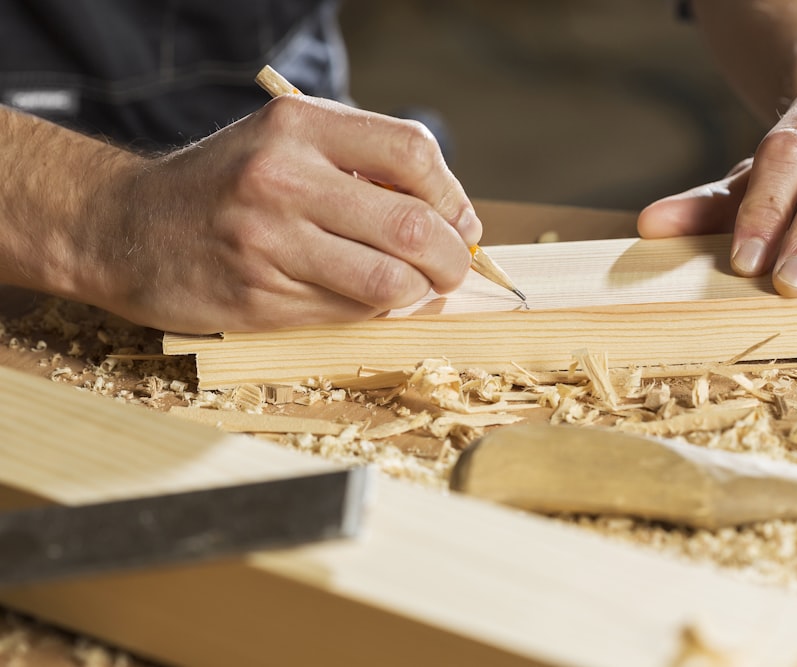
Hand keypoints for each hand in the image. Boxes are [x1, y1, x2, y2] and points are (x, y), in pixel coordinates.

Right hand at [98, 94, 480, 332]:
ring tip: (414, 287)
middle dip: (451, 258)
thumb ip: (360, 165)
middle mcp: (282, 178)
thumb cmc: (223, 186)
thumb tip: (452, 217)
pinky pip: (349, 313)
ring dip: (418, 293)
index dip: (453, 196)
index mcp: (297, 125)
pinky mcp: (258, 298)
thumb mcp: (283, 143)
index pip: (412, 152)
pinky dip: (374, 311)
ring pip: (388, 281)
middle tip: (452, 267)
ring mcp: (267, 242)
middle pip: (412, 225)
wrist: (123, 227)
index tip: (460, 222)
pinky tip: (365, 298)